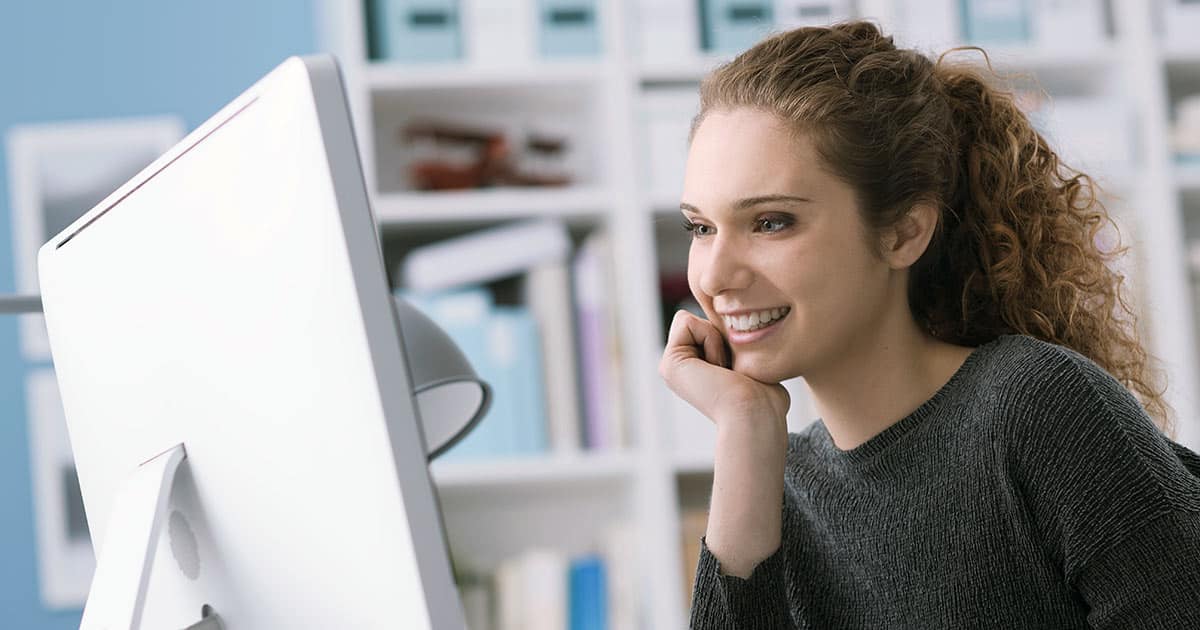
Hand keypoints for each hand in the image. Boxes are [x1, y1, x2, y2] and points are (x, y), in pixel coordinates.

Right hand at [658, 309, 789, 427]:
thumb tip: (739, 324)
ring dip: (717, 339)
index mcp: (696, 369)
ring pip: (689, 319)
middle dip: (720, 336)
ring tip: (725, 371)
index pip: (706, 323)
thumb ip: (735, 345)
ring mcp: (671, 368)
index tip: (737, 367)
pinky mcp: (669, 364)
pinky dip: (710, 338)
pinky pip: (686, 321)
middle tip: (731, 370)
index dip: (727, 335)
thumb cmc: (763, 396)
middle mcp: (680, 369)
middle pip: (697, 321)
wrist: (755, 414)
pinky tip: (718, 368)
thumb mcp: (750, 362)